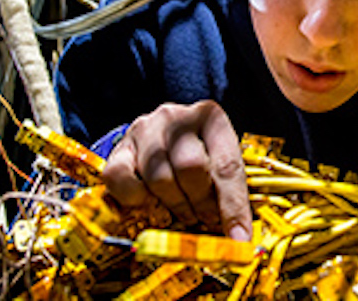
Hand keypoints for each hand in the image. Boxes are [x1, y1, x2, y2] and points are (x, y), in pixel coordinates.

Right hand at [102, 100, 251, 240]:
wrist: (167, 129)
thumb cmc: (198, 148)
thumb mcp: (219, 158)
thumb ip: (226, 190)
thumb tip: (235, 235)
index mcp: (211, 118)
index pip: (227, 166)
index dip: (233, 207)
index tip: (238, 238)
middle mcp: (177, 118)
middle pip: (191, 167)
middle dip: (201, 203)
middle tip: (206, 219)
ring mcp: (145, 129)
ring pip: (158, 177)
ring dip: (173, 205)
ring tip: (184, 212)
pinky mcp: (120, 146)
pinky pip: (120, 178)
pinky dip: (136, 199)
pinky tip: (151, 202)